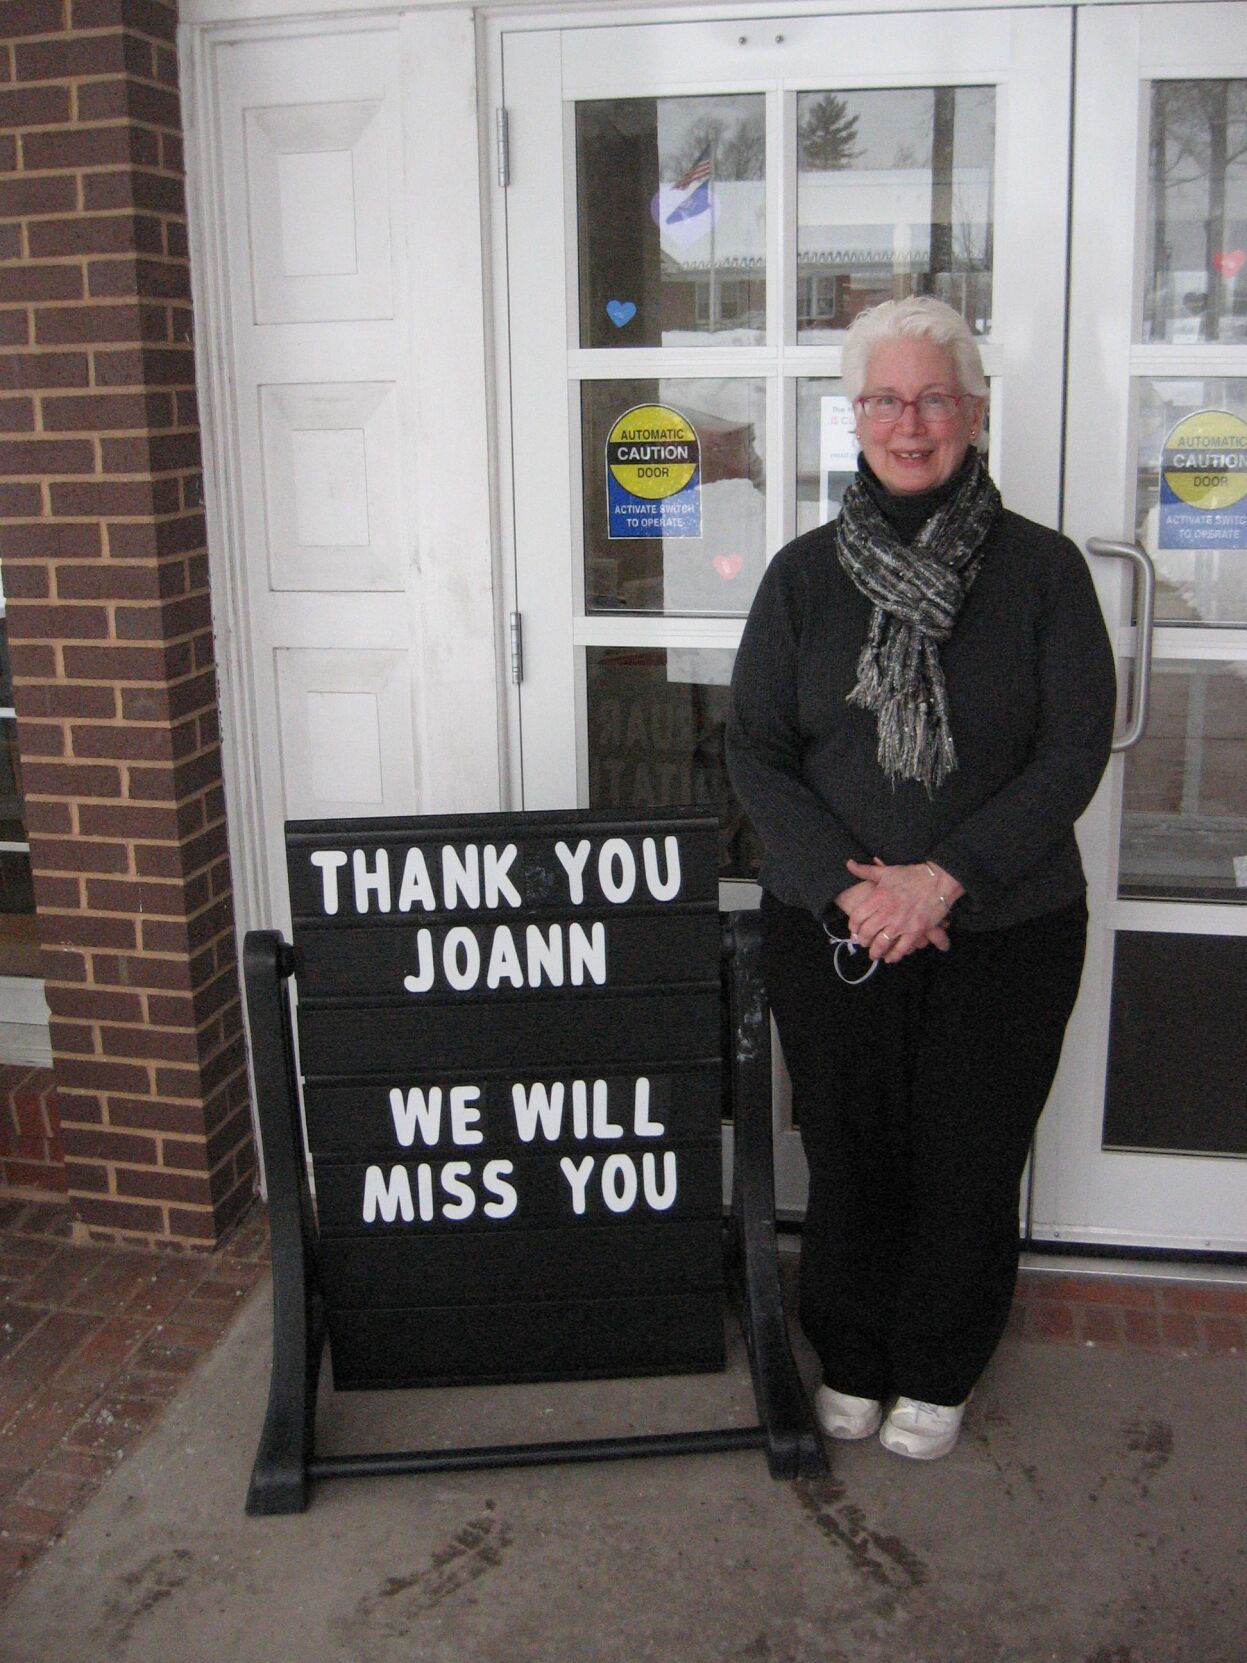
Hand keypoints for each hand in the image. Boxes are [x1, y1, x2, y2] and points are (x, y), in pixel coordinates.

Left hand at [841, 857, 963, 962]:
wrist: (938, 880)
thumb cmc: (912, 874)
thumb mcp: (886, 871)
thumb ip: (865, 871)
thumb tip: (849, 864)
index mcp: (877, 897)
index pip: (857, 917)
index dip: (853, 927)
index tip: (854, 930)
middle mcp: (886, 912)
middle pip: (866, 933)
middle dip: (863, 941)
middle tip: (864, 943)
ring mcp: (900, 923)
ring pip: (881, 944)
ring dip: (875, 952)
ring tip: (875, 954)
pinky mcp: (915, 931)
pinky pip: (900, 949)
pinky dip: (893, 956)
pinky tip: (890, 958)